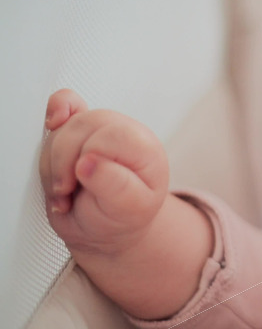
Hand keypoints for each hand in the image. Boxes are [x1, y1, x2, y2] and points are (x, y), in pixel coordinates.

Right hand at [39, 89, 169, 256]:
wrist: (106, 226)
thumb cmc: (123, 216)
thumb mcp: (129, 210)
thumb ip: (116, 188)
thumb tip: (88, 163)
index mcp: (144, 148)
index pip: (109, 137)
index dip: (87, 160)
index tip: (83, 184)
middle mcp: (123, 132)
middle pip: (81, 127)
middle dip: (63, 164)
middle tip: (67, 192)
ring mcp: (99, 129)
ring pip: (61, 129)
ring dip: (51, 164)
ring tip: (64, 189)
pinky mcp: (76, 130)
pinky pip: (65, 102)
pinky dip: (55, 112)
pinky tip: (54, 122)